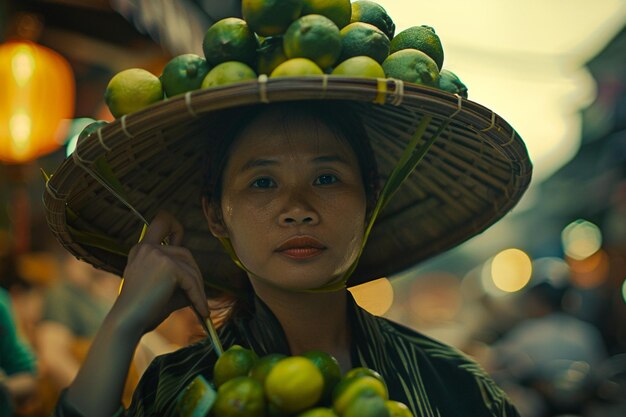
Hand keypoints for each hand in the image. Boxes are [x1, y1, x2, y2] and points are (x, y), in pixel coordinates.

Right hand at [114, 211, 208, 333]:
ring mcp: (157, 254)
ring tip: (200, 307)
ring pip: (190, 268)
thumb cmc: (142, 310)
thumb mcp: (159, 287)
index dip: (174, 226)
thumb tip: (200, 280)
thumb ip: (177, 277)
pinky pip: (191, 281)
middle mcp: (148, 248)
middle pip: (184, 252)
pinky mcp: (168, 265)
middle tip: (198, 295)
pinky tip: (202, 310)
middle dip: (195, 274)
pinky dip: (199, 297)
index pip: (161, 223)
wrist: (127, 322)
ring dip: (198, 288)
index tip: (182, 239)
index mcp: (142, 250)